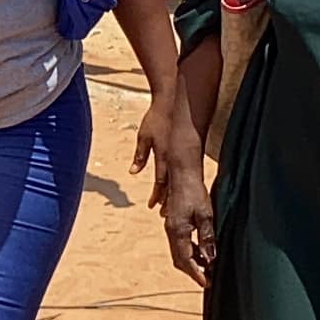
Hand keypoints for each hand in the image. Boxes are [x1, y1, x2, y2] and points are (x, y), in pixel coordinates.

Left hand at [129, 92, 189, 210]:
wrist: (172, 104)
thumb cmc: (156, 119)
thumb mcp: (144, 136)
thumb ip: (140, 155)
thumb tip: (133, 172)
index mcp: (162, 156)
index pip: (160, 181)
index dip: (157, 196)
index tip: (154, 208)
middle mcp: (172, 159)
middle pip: (170, 186)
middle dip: (167, 201)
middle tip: (164, 215)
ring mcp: (180, 156)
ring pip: (178, 181)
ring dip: (173, 195)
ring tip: (172, 208)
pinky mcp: (186, 151)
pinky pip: (183, 172)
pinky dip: (180, 183)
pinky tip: (181, 190)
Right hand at [161, 148, 214, 288]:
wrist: (181, 172)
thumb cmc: (194, 192)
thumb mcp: (206, 215)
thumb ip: (207, 238)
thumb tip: (210, 259)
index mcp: (178, 231)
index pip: (185, 260)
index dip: (196, 274)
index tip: (206, 284)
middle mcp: (171, 230)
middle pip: (179, 259)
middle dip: (193, 270)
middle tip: (207, 279)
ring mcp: (170, 226)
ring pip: (179, 251)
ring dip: (192, 260)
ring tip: (208, 266)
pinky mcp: (173, 221)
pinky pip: (179, 242)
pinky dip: (190, 250)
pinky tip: (201, 250)